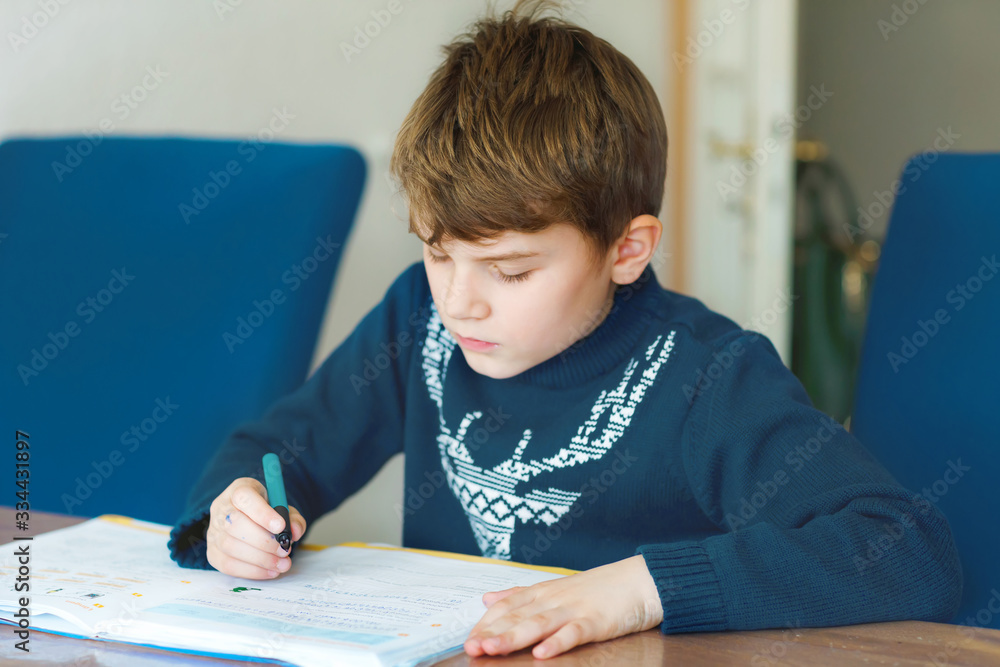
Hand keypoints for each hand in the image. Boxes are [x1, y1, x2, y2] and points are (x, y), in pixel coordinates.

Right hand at [206, 477, 306, 578]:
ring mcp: (213, 531)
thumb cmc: (266, 512)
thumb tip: (295, 531)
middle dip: (263, 541)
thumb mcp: (282, 508)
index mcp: (239, 490)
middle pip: (234, 524)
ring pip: (230, 546)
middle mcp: (221, 508)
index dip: (262, 513)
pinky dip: (252, 571)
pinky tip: (270, 571)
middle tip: (284, 550)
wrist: (247, 519)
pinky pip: (227, 565)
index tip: (281, 526)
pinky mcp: (212, 552)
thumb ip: (292, 517)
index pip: (244, 497)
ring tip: (282, 563)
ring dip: (260, 559)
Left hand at [464, 554, 662, 659]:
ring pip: (538, 623)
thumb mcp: (555, 588)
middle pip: (518, 615)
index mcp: (543, 592)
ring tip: (493, 650)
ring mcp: (574, 609)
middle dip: (492, 632)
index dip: (486, 621)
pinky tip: (542, 654)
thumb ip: (520, 595)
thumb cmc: (598, 589)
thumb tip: (488, 599)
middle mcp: (554, 599)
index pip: (507, 605)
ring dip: (514, 637)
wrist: (639, 581)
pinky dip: (557, 642)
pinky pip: (573, 632)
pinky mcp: (595, 621)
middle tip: (471, 647)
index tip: (468, 637)